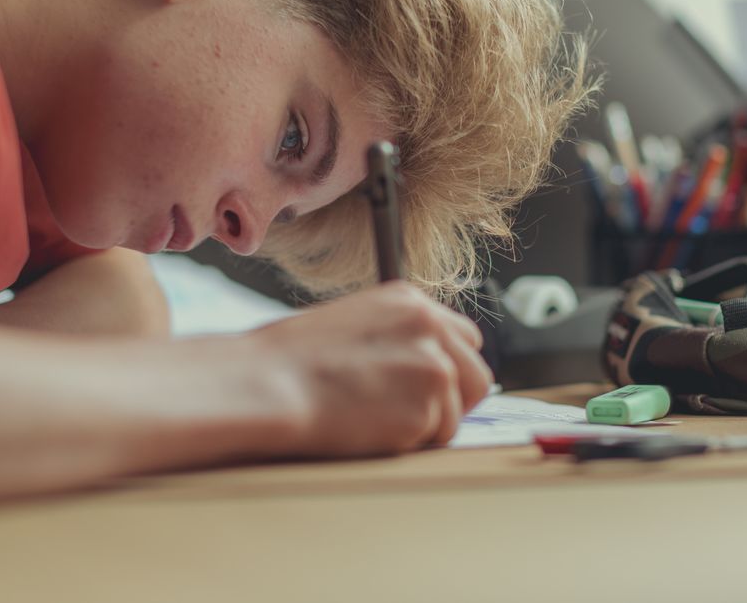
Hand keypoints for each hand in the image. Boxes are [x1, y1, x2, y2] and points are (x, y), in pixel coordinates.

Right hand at [250, 281, 492, 456]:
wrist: (269, 384)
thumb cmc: (293, 360)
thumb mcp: (356, 323)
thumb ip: (400, 338)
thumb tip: (427, 369)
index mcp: (412, 302)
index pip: (465, 339)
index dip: (449, 368)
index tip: (428, 387)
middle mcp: (431, 329)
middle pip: (477, 376)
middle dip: (454, 401)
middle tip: (414, 415)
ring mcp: (434, 368)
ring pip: (459, 413)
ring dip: (427, 425)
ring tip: (376, 418)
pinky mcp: (427, 409)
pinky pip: (435, 440)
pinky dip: (408, 444)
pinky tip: (370, 429)